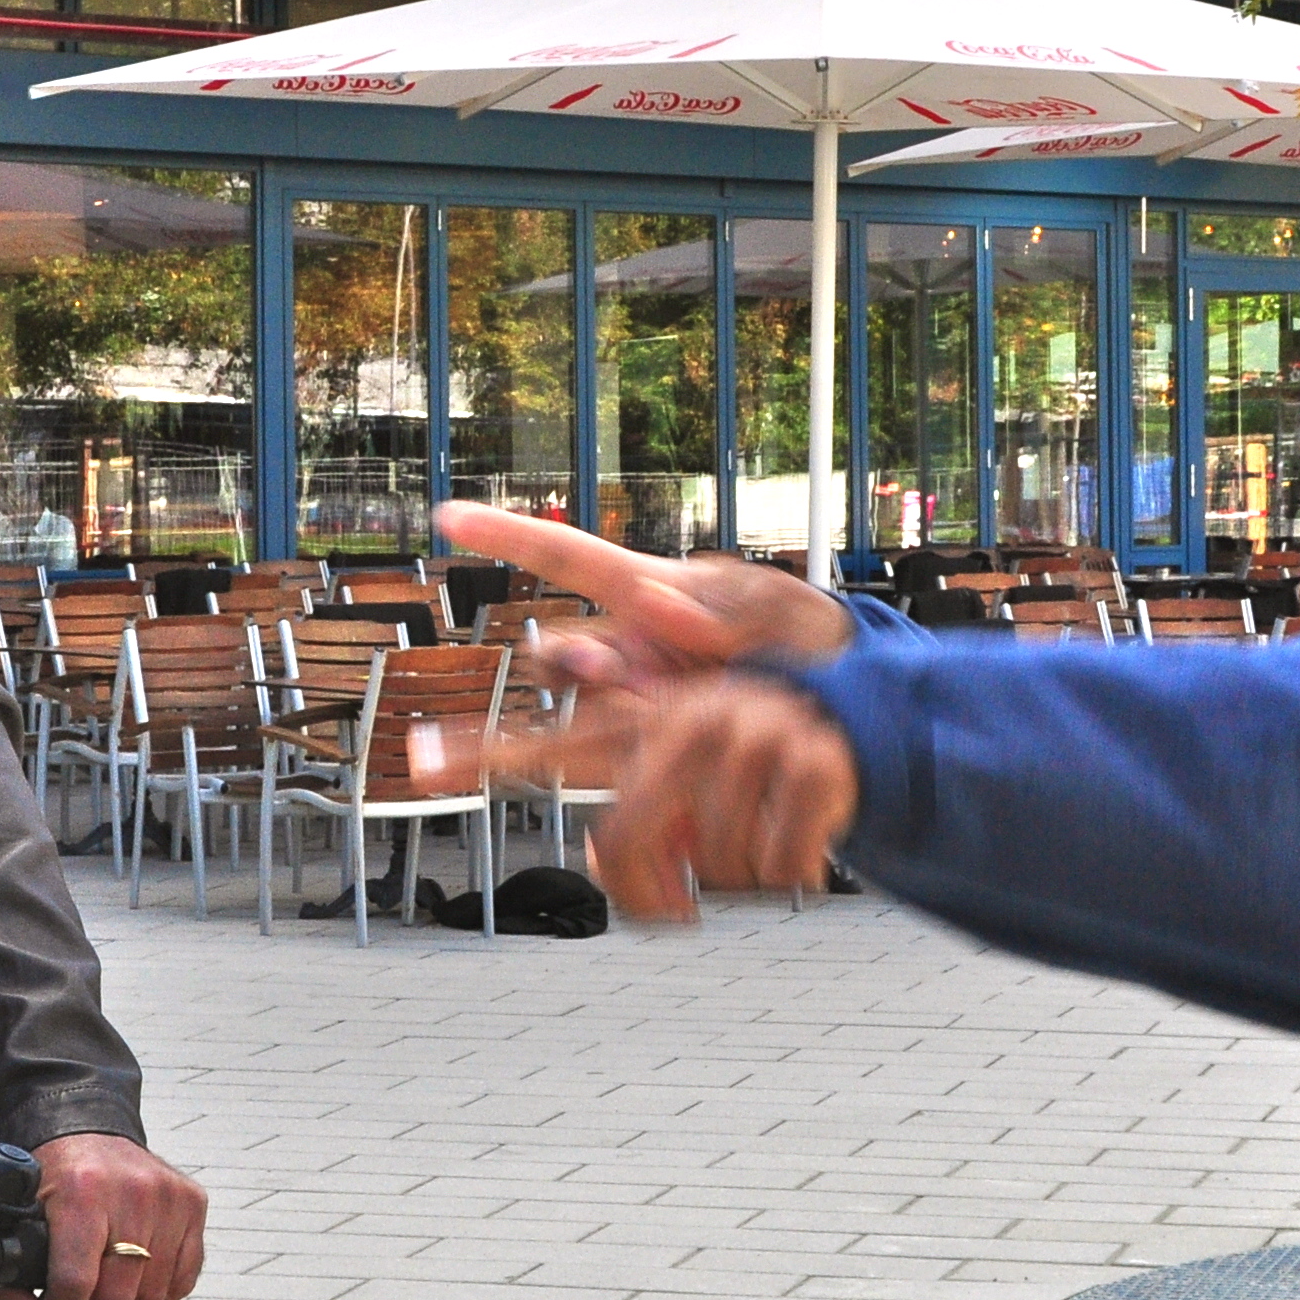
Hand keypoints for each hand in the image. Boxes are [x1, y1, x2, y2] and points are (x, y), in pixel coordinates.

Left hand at [0, 1132, 206, 1299]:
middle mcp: (132, 1190)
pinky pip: (184, 1279)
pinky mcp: (193, 1203)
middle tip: (79, 1295)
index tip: (55, 1297)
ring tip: (105, 1286)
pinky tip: (135, 1281)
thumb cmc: (50, 1179)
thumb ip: (11, 1291)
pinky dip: (159, 1294)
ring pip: (153, 1294)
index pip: (77, 1283)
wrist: (85, 1129)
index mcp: (82, 1191)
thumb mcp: (13, 1226)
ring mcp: (169, 1197)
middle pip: (117, 1295)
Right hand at [430, 504, 861, 922]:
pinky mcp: (656, 757)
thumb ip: (726, 604)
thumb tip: (658, 607)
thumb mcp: (783, 609)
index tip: (450, 517)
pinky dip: (644, 774)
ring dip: (616, 723)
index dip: (508, 535)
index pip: (569, 556)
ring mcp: (640, 705)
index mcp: (653, 595)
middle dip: (580, 666)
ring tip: (684, 725)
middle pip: (562, 655)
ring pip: (585, 716)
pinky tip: (687, 782)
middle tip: (629, 677)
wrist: (848, 722)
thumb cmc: (814, 644)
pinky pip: (622, 766)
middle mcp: (632, 651)